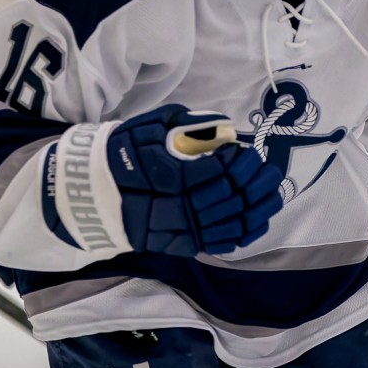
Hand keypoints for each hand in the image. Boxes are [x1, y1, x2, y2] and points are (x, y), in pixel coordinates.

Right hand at [106, 104, 282, 255]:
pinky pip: (223, 243)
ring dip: (259, 206)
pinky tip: (260, 217)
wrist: (94, 195)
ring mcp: (183, 230)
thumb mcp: (148, 127)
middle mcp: (179, 208)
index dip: (238, 161)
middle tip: (267, 165)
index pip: (218, 172)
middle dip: (255, 181)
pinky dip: (246, 232)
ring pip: (233, 223)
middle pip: (231, 197)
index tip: (243, 148)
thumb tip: (219, 124)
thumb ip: (184, 123)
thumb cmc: (123, 155)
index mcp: (170, 178)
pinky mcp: (184, 245)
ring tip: (273, 188)